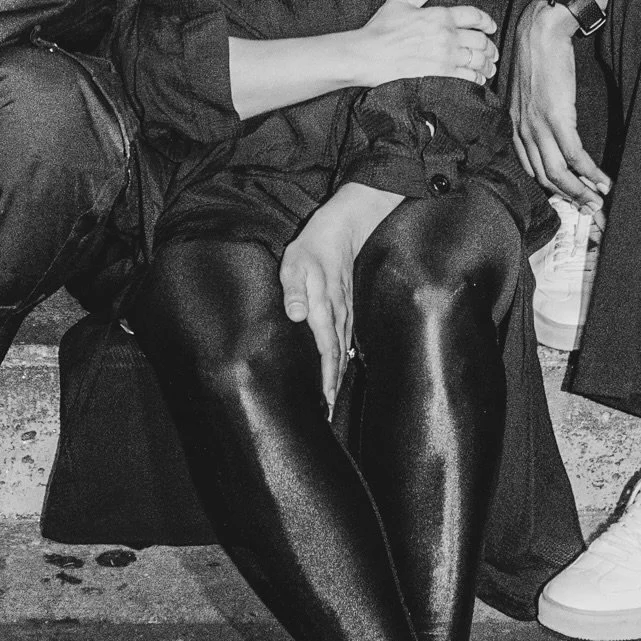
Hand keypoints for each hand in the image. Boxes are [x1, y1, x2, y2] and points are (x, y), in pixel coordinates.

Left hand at [280, 183, 401, 413]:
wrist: (342, 229)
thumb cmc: (312, 247)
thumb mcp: (294, 263)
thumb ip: (294, 290)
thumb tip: (296, 316)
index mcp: (324, 309)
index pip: (327, 351)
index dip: (327, 377)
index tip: (326, 401)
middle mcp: (338, 315)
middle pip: (338, 357)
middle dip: (334, 385)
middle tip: (328, 411)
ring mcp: (344, 312)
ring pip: (343, 350)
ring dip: (339, 374)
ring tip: (332, 397)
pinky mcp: (345, 307)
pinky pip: (344, 339)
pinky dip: (342, 357)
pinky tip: (340, 365)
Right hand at [355, 0, 497, 87]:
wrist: (368, 55)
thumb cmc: (381, 29)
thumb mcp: (401, 1)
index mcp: (440, 15)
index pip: (474, 16)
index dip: (487, 21)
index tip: (491, 27)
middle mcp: (447, 36)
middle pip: (481, 41)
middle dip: (490, 47)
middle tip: (492, 52)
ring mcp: (446, 57)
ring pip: (478, 61)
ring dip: (487, 65)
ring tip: (489, 68)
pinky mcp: (441, 76)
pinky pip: (468, 78)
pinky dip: (477, 80)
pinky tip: (478, 80)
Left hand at [508, 0, 609, 218]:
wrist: (540, 32)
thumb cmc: (537, 57)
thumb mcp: (527, 92)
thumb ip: (532, 114)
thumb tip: (550, 130)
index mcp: (514, 126)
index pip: (531, 168)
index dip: (551, 187)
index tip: (568, 198)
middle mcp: (522, 131)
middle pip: (544, 177)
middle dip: (568, 197)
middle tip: (588, 210)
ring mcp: (538, 126)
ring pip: (558, 173)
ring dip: (580, 192)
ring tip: (598, 201)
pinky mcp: (557, 118)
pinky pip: (574, 155)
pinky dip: (590, 172)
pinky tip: (602, 180)